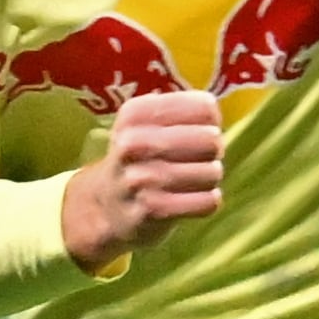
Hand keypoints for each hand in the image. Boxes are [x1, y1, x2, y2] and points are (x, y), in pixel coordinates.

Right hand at [62, 89, 222, 267]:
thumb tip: (212, 113)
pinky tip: (187, 200)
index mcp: (133, 115)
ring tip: (187, 180)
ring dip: (207, 179)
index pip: (205, 107)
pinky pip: (208, 202)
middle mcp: (131, 144)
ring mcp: (140, 179)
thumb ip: (185, 109)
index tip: (194, 130)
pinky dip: (205, 202)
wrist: (105, 206)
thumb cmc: (140, 157)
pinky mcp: (152, 210)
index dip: (210, 121)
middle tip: (195, 158)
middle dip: (212, 151)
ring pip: (212, 172)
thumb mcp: (147, 123)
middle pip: (211, 139)